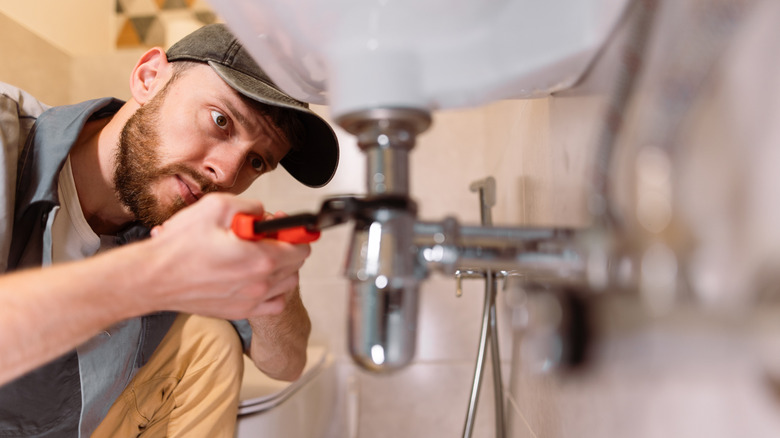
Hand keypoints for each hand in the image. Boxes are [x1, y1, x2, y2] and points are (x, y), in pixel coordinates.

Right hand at [139, 193, 310, 318]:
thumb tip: (262, 212)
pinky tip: (256, 278)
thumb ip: (249, 206)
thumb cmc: (179, 247)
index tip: (285, 226)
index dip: (295, 231)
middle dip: (286, 246)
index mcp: (260, 258)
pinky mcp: (240, 312)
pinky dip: (272, 291)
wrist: (152, 278)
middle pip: (296, 264)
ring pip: (287, 283)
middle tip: (264, 236)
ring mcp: (251, 301)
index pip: (301, 246)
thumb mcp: (216, 207)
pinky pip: (274, 304)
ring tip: (258, 255)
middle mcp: (260, 283)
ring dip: (281, 267)